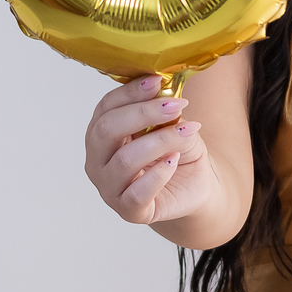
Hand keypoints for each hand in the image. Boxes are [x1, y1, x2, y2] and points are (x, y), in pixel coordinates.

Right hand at [84, 75, 214, 227]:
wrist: (193, 187)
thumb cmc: (176, 150)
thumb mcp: (172, 124)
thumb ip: (164, 112)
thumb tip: (166, 96)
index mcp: (101, 133)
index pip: (106, 107)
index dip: (130, 92)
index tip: (159, 81)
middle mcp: (97, 161)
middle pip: (107, 130)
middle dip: (143, 113)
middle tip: (176, 105)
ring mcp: (109, 188)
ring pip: (125, 160)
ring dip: (160, 141)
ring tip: (186, 132)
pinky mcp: (128, 211)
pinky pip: (137, 193)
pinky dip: (158, 174)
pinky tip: (174, 160)